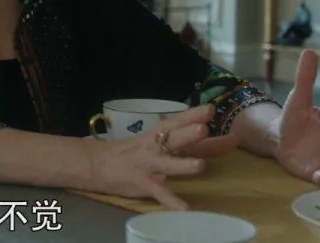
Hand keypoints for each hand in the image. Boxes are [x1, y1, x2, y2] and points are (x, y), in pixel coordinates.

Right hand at [86, 105, 237, 209]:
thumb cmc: (132, 151)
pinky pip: (160, 194)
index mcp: (156, 134)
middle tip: (204, 129)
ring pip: (167, 165)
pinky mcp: (143, 184)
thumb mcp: (156, 141)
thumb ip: (189, 143)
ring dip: (183, 165)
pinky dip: (173, 202)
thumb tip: (223, 138)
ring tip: (200, 166)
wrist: (97, 164)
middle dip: (187, 134)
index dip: (193, 115)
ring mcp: (148, 166)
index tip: (211, 109)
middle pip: (172, 139)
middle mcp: (153, 147)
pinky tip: (186, 209)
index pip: (176, 121)